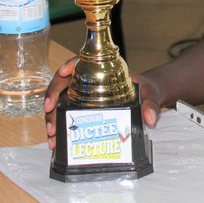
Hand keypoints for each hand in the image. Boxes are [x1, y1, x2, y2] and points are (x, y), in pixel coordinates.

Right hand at [43, 59, 164, 147]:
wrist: (147, 98)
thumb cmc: (147, 90)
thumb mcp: (151, 95)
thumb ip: (151, 105)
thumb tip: (151, 119)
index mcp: (103, 70)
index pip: (81, 61)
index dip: (69, 65)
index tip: (63, 72)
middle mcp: (88, 80)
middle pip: (63, 84)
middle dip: (53, 100)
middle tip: (52, 120)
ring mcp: (83, 95)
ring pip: (61, 102)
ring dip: (52, 118)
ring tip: (52, 137)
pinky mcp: (83, 108)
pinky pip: (66, 114)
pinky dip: (60, 126)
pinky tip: (57, 141)